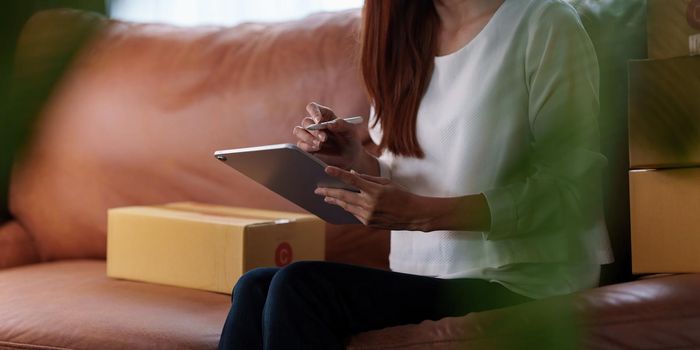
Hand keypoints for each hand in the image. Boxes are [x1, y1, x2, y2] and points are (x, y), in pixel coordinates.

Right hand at [292, 102, 370, 171]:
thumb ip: (342, 124)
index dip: (314, 112)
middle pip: (306, 122)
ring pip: (299, 131)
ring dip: (308, 138)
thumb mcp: (351, 131)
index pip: (312, 108)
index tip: (319, 121)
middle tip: (324, 138)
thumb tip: (329, 124)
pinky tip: (317, 149)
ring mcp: (309, 135)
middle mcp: (314, 124)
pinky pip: (300, 144)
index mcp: (324, 115)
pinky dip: (307, 146)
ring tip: (320, 145)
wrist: (350, 157)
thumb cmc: (351, 140)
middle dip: (314, 130)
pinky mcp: (307, 146)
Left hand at [316, 166, 491, 231]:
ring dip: (335, 201)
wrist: (412, 215)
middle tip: (317, 189)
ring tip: (325, 197)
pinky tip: (341, 204)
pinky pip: (354, 213)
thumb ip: (367, 179)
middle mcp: (369, 204)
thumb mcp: (385, 182)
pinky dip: (348, 207)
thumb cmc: (400, 195)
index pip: (352, 180)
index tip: (326, 169)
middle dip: (329, 191)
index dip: (338, 173)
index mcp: (374, 190)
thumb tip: (352, 175)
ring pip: (346, 206)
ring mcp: (367, 215)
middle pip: (344, 196)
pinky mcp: (368, 223)